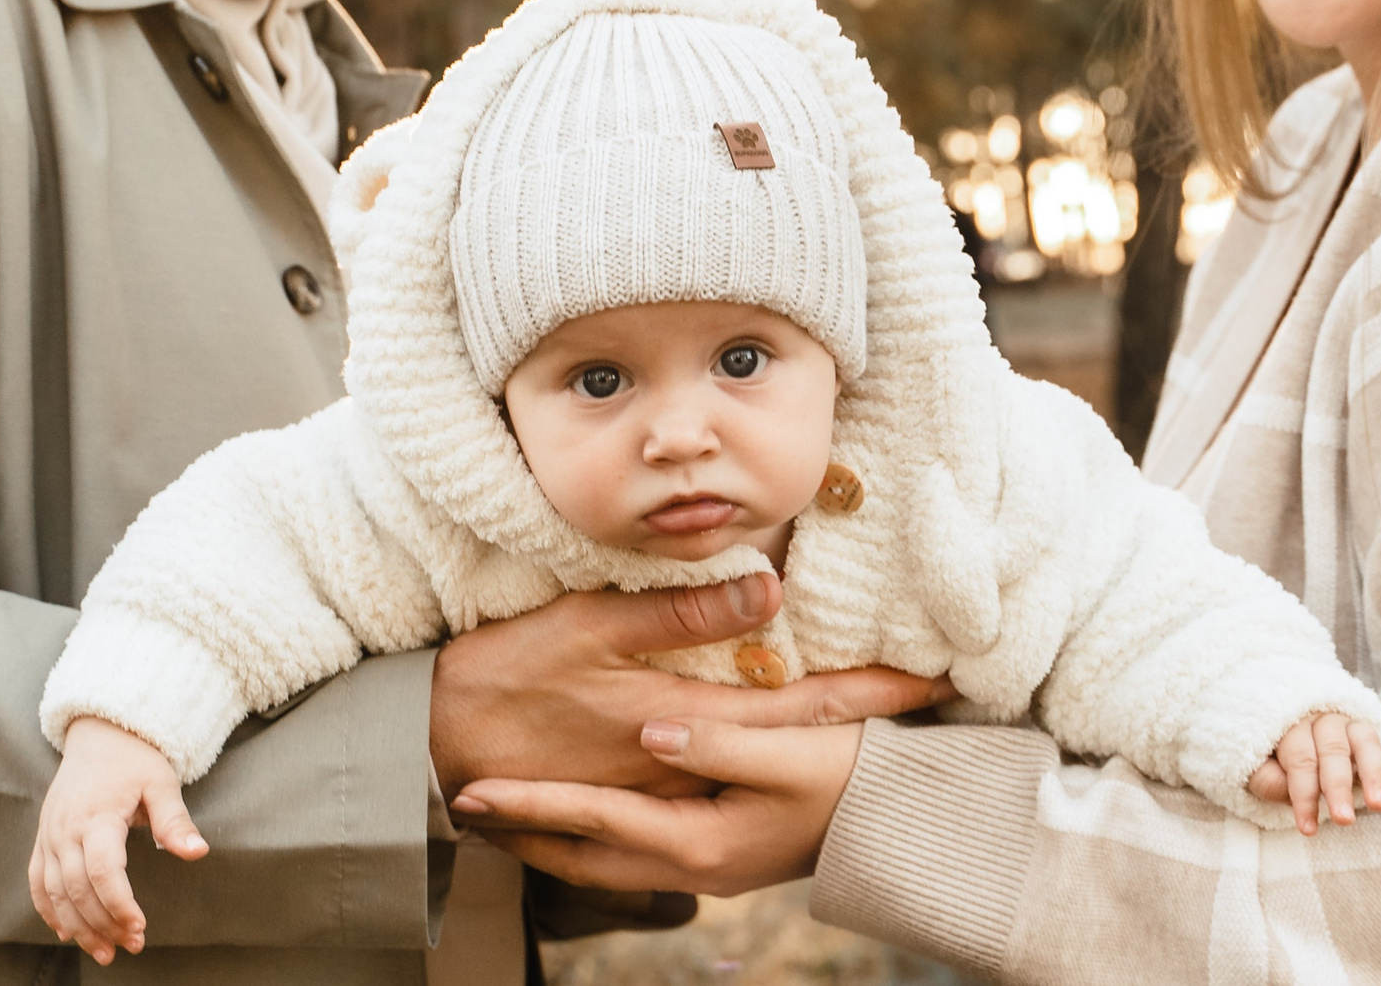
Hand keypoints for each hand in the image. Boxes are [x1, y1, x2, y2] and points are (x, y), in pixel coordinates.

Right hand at [30, 717, 209, 964]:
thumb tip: (198, 852)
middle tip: (132, 945)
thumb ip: (175, 820)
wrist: (99, 733)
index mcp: (97, 815)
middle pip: (77, 889)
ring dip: (78, 926)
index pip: (102, 870)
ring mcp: (49, 835)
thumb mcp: (161, 782)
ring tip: (105, 952)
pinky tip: (68, 934)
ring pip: (54, 892)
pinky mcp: (43, 838)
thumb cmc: (135, 758)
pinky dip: (49, 911)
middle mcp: (66, 829)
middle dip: (103, 923)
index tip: (140, 926)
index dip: (119, 903)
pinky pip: (37, 882)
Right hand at [430, 572, 949, 800]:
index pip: (803, 705)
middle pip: (802, 743)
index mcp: (688, 718)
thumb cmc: (509, 675)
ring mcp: (671, 786)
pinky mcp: (645, 792)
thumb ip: (679, 610)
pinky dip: (770, 759)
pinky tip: (794, 748)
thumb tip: (767, 588)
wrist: (440, 747)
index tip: (936, 679)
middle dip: (872, 719)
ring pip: (768, 763)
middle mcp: (692, 764)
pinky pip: (724, 777)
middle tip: (940, 696)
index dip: (871, 693)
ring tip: (888, 716)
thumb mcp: (590, 626)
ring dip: (829, 741)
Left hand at [454, 715, 863, 894]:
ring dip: (553, 842)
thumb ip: (716, 742)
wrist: (899, 824)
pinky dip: (594, 840)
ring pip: (606, 864)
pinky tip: (585, 824)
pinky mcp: (720, 854)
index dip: (530, 804)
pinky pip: (633, 856)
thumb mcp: (788, 753)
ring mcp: (708, 867)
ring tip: (503, 822)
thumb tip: (653, 733)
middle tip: (465, 813)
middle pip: (585, 857)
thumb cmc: (848, 781)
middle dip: (523, 837)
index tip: (472, 793)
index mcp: (700, 841)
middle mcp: (695, 865)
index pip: (592, 821)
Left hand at [1246, 712, 1380, 834]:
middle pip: (1333, 751)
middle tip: (1343, 820)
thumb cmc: (1272, 760)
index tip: (1307, 828)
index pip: (1301, 759)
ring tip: (1378, 806)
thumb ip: (1267, 778)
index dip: (1303, 794)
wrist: (1283, 730)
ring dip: (1375, 776)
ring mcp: (1351, 729)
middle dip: (1338, 787)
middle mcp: (1324, 720)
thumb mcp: (1260, 768)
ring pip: (1366, 745)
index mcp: (1293, 723)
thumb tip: (1286, 789)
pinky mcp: (1372, 748)